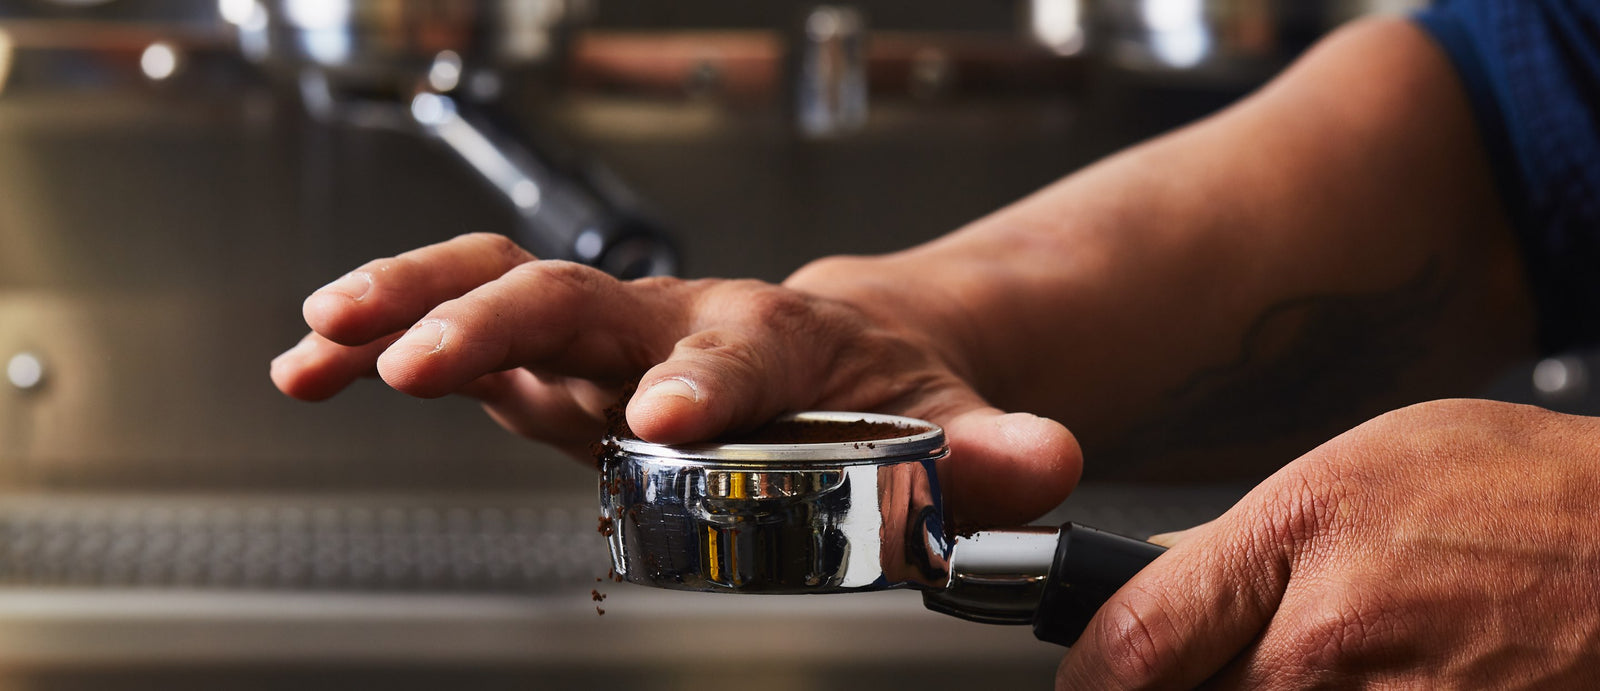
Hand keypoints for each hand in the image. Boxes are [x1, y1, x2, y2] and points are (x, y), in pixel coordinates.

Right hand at [269, 233, 1080, 526]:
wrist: (856, 345)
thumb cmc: (888, 389)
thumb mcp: (956, 426)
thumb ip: (993, 455)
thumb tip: (1046, 464)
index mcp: (777, 340)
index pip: (742, 349)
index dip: (704, 382)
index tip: (662, 420)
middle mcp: (679, 322)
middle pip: (583, 296)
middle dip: (501, 324)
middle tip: (428, 364)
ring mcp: (615, 335)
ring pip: (505, 286)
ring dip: (410, 307)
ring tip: (322, 343)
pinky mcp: (572, 358)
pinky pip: (478, 327)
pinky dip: (396, 339)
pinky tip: (326, 363)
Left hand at [1058, 399, 1599, 688]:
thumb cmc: (1523, 500)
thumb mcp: (1357, 475)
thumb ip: (1233, 543)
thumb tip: (1136, 573)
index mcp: (1304, 571)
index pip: (1132, 649)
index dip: (1091, 673)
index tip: (1092, 677)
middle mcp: (1336, 667)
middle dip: (1188, 686)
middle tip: (1234, 657)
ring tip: (1318, 663)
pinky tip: (1373, 681)